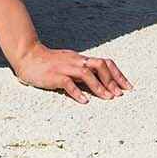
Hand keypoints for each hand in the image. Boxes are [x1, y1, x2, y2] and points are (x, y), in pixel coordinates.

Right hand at [13, 44, 130, 102]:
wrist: (28, 56)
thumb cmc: (49, 63)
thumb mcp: (69, 64)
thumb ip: (82, 72)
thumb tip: (99, 84)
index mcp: (81, 59)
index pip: (105, 63)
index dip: (118, 75)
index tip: (128, 87)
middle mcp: (76, 61)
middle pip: (99, 65)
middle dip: (112, 80)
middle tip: (119, 95)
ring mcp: (65, 67)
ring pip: (86, 73)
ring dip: (99, 86)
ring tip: (108, 98)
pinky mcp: (54, 75)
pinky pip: (68, 83)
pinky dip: (77, 92)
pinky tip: (84, 101)